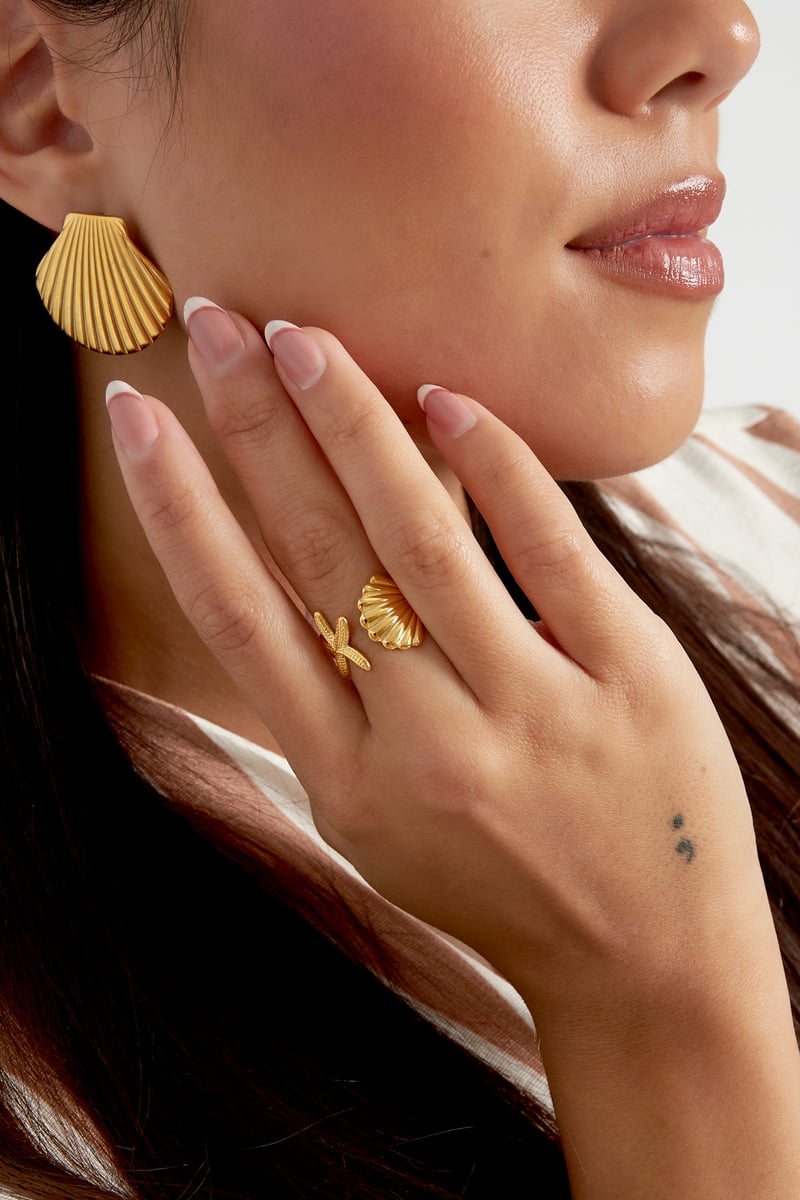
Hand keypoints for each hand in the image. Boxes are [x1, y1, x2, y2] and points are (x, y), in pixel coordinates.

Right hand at [105, 302, 771, 1008]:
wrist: (643, 962)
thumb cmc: (496, 883)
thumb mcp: (379, 821)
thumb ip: (331, 708)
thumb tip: (288, 564)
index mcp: (346, 779)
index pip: (237, 616)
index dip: (178, 506)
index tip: (139, 417)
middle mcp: (426, 741)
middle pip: (318, 554)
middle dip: (256, 427)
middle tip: (221, 326)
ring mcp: (530, 706)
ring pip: (421, 536)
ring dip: (353, 423)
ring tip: (307, 340)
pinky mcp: (627, 673)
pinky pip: (549, 546)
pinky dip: (497, 464)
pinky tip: (449, 399)